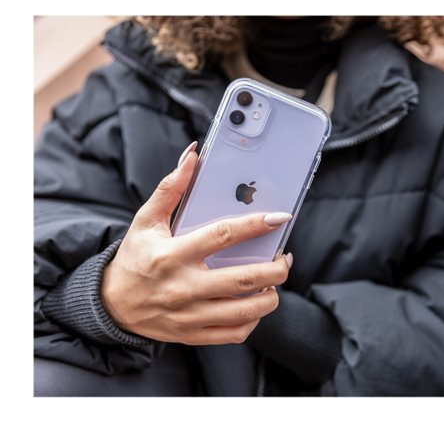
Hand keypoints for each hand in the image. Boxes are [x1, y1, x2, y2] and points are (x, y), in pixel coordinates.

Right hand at [101, 141, 292, 344]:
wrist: (112, 305)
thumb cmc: (134, 258)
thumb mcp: (145, 220)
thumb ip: (171, 188)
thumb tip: (193, 156)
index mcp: (172, 255)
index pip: (222, 236)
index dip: (255, 224)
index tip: (279, 218)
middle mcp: (183, 287)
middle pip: (244, 280)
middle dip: (276, 269)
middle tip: (285, 258)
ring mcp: (190, 315)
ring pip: (246, 311)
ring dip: (271, 295)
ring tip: (273, 281)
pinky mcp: (194, 334)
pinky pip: (236, 333)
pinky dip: (254, 319)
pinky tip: (254, 303)